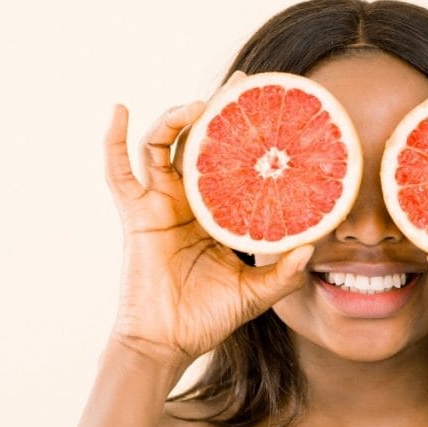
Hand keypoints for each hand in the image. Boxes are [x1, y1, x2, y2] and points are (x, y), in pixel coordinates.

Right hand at [103, 72, 313, 367]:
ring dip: (176, 119)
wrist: (169, 341)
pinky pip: (119, 170)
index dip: (246, 134)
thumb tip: (312, 248)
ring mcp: (160, 202)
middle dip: (217, 110)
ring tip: (199, 103)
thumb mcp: (257, 292)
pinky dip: (115, 139)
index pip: (233, 162)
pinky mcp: (136, 213)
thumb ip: (284, 272)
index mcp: (219, 213)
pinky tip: (121, 110)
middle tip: (242, 85)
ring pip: (163, 146)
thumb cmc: (209, 317)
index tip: (269, 106)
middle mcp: (189, 200)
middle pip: (199, 142)